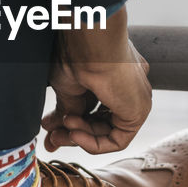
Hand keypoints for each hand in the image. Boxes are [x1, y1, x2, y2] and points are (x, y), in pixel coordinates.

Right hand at [42, 5, 151, 154]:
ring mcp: (134, 98)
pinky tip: (76, 134)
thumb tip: (53, 129)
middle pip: (99, 122)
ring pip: (108, 131)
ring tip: (63, 127)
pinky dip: (95, 144)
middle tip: (52, 137)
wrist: (91, 42)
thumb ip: (66, 109)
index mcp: (112, 74)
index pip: (92, 107)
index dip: (70, 123)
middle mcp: (126, 86)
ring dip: (81, 136)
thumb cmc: (78, 51)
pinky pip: (117, 140)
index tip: (49, 130)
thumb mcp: (66, 86)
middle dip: (73, 133)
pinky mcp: (138, 111)